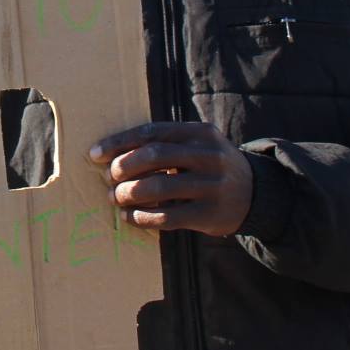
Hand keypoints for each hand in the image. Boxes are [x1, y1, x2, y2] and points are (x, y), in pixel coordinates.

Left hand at [89, 122, 254, 236]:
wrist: (254, 193)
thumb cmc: (209, 166)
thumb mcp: (197, 145)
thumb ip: (164, 143)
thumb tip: (112, 154)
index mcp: (200, 133)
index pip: (152, 132)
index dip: (120, 142)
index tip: (95, 154)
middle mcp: (209, 156)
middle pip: (154, 156)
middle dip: (123, 167)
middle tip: (109, 178)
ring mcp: (212, 186)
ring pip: (159, 188)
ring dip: (128, 194)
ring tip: (115, 197)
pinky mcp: (209, 215)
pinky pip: (167, 216)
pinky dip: (141, 217)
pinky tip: (128, 217)